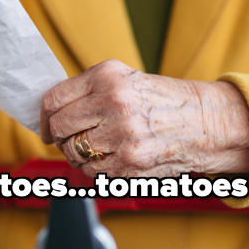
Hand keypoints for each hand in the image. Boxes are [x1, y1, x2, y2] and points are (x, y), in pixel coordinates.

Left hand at [40, 60, 248, 177]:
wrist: (204, 121)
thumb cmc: (160, 101)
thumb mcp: (124, 79)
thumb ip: (87, 91)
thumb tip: (48, 114)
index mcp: (107, 77)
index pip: (53, 100)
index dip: (44, 118)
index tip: (47, 126)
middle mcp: (112, 102)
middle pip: (59, 129)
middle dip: (60, 138)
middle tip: (70, 140)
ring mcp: (121, 134)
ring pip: (74, 153)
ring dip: (79, 156)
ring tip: (98, 148)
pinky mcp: (130, 163)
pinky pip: (93, 172)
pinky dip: (98, 170)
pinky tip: (115, 158)